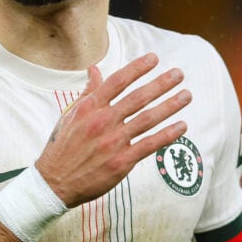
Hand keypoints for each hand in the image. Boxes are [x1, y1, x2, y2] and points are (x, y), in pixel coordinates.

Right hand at [36, 53, 190, 206]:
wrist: (54, 182)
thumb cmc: (62, 147)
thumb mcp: (71, 116)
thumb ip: (88, 92)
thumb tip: (95, 69)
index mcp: (90, 108)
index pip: (117, 81)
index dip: (137, 68)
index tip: (154, 58)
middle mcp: (103, 122)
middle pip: (138, 97)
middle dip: (161, 84)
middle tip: (179, 74)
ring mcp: (113, 142)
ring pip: (148, 119)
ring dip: (170, 106)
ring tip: (186, 95)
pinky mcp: (122, 162)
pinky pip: (149, 144)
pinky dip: (167, 134)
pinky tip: (182, 125)